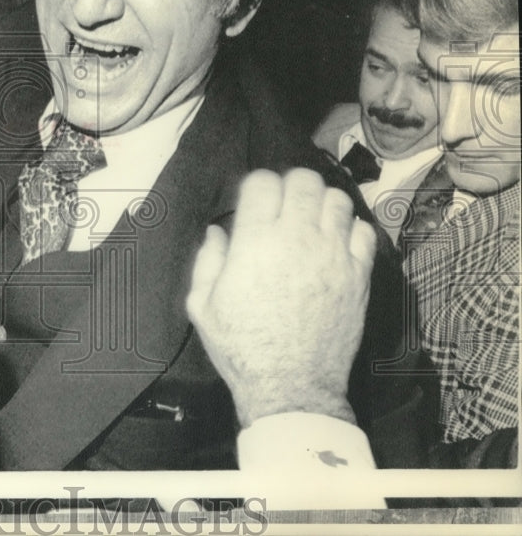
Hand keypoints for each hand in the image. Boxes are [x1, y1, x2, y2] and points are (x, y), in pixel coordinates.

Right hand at [186, 168, 376, 427]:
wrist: (291, 386)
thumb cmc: (241, 347)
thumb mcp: (202, 305)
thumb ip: (207, 261)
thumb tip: (217, 231)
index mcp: (255, 242)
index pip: (263, 181)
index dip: (257, 185)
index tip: (254, 202)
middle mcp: (297, 238)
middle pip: (304, 180)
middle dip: (292, 185)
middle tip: (285, 205)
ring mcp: (333, 254)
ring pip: (337, 199)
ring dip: (322, 203)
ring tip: (313, 220)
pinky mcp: (359, 274)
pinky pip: (364, 231)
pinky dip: (351, 228)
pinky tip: (337, 242)